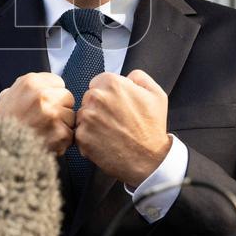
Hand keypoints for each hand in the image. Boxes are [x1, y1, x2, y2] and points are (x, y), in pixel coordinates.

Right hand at [0, 72, 74, 154]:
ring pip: (71, 116)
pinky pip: (70, 134)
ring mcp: (53, 114)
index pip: (58, 82)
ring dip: (62, 124)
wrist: (1, 149)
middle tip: (45, 119)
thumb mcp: (7, 96)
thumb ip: (23, 87)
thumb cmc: (4, 123)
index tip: (44, 104)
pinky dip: (61, 140)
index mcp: (30, 82)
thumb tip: (40, 84)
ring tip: (45, 130)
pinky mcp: (60, 133)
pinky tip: (47, 141)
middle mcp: (43, 95)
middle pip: (67, 97)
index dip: (52, 94)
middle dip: (60, 107)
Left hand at [74, 69, 171, 187]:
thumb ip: (139, 77)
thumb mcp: (156, 94)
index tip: (117, 107)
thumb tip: (127, 76)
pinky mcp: (81, 136)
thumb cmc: (152, 128)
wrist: (148, 160)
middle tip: (115, 121)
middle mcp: (96, 97)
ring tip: (111, 133)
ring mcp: (87, 117)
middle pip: (89, 98)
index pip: (98, 82)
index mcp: (112, 83)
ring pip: (83, 115)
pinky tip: (105, 142)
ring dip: (92, 123)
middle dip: (99, 108)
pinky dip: (89, 139)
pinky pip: (80, 133)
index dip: (108, 95)